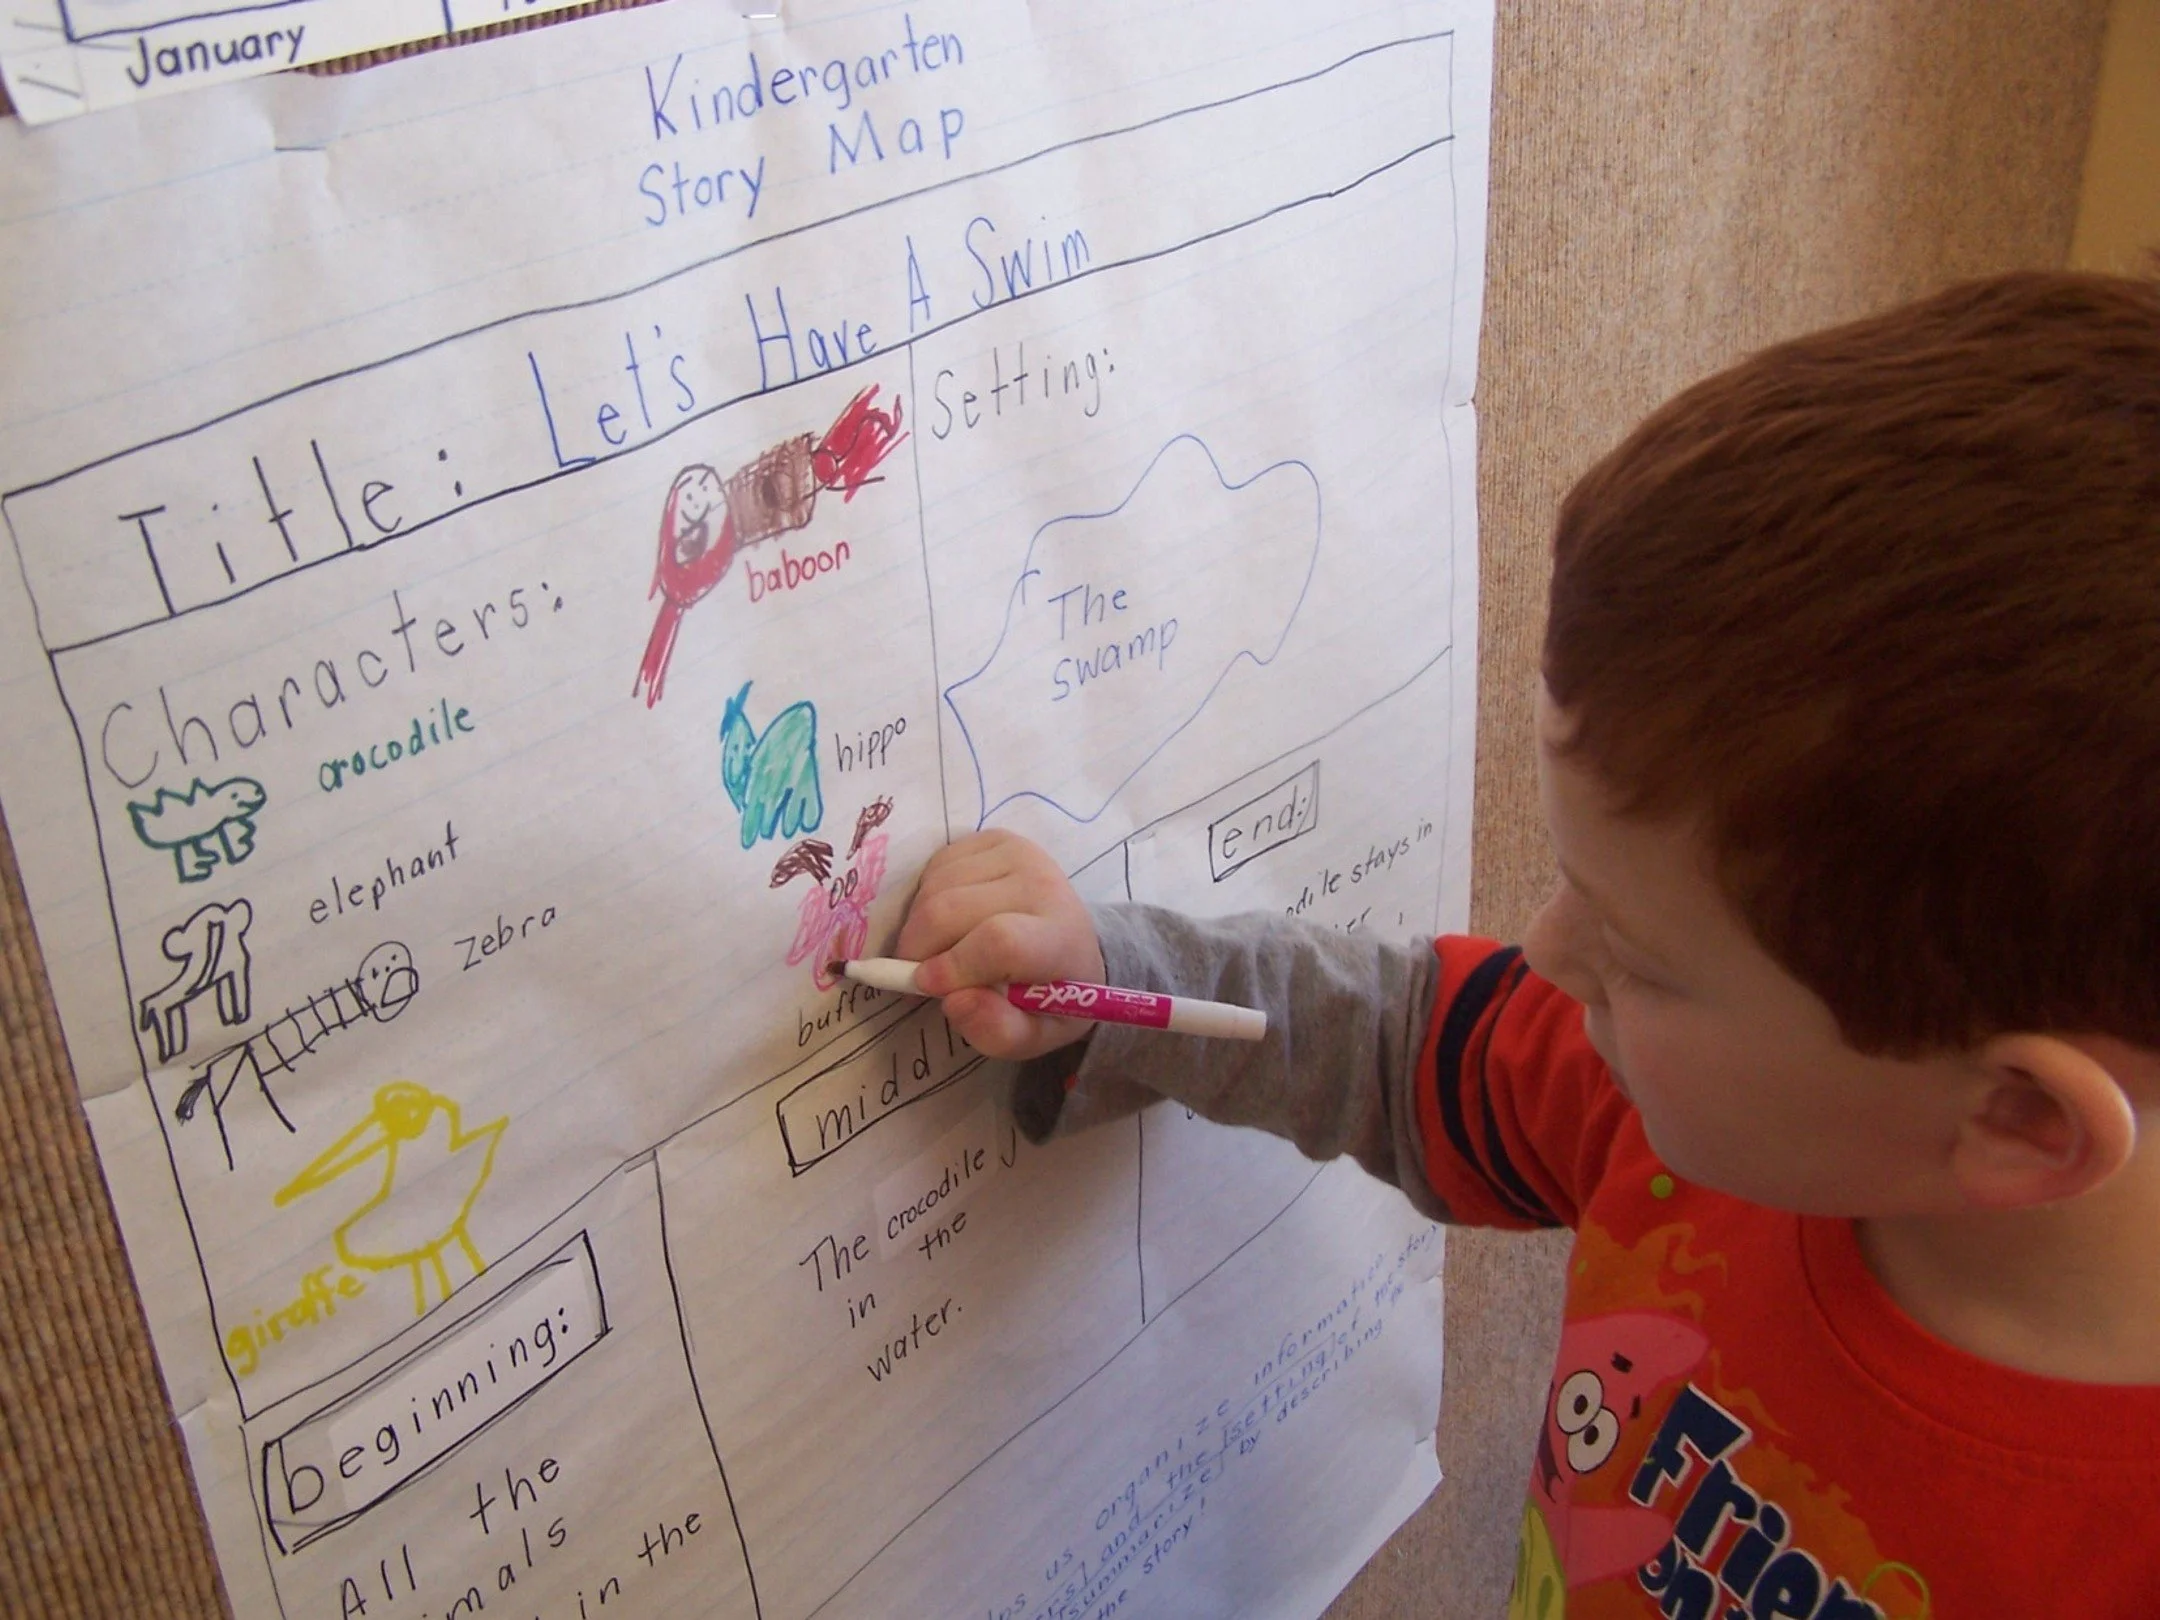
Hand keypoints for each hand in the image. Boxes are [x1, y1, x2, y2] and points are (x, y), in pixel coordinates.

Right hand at [896, 829, 1104, 1060]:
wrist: (1075, 942)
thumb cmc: (1050, 995)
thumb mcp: (1033, 1034)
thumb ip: (997, 1031)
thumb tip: (954, 1001)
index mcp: (1060, 937)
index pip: (999, 940)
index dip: (952, 965)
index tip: (927, 986)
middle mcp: (1042, 884)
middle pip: (950, 910)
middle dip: (918, 948)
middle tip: (920, 974)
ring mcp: (1018, 853)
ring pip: (934, 888)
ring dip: (919, 926)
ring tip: (939, 948)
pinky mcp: (996, 838)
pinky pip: (935, 865)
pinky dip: (925, 897)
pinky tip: (949, 917)